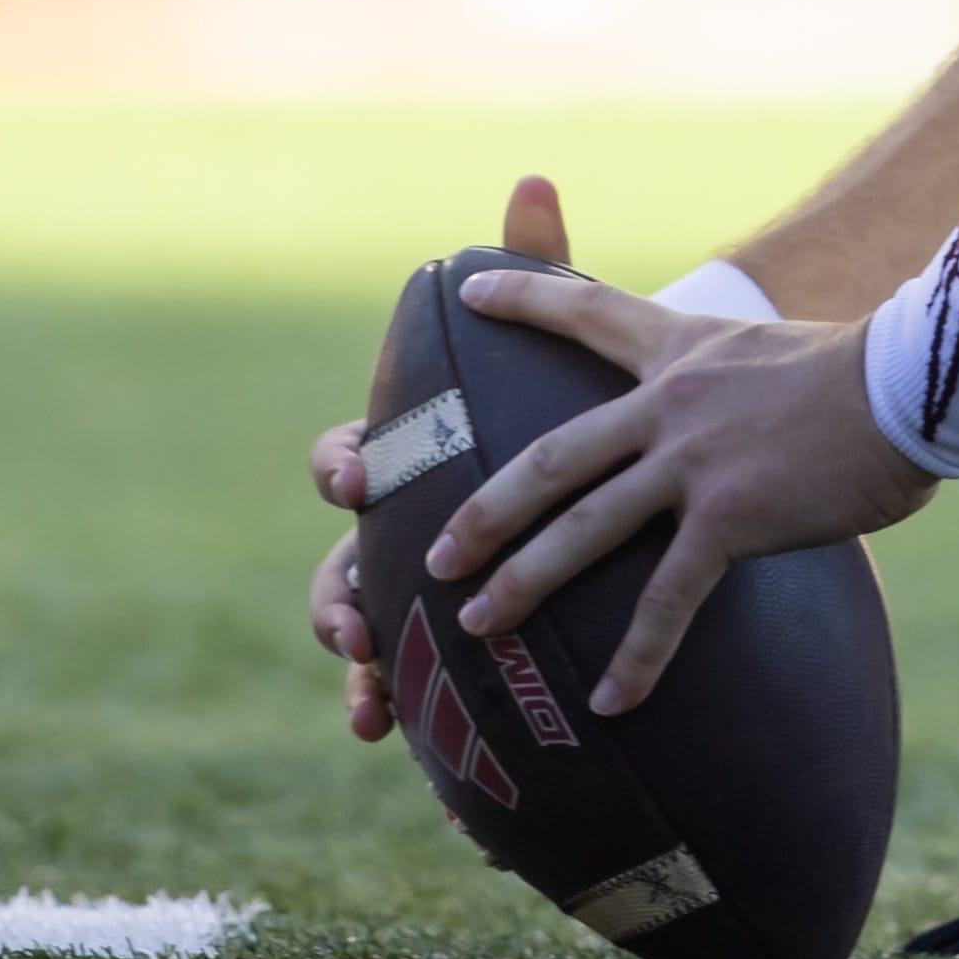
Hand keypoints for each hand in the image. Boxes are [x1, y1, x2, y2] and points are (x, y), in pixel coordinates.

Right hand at [311, 180, 573, 742]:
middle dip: (336, 604)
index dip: (343, 470)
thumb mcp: (563, 331)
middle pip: (340, 570)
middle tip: (353, 630)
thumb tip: (536, 181)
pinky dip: (422, 739)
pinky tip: (432, 778)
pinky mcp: (460, 651)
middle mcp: (398, 534)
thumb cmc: (575, 398)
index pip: (349, 460)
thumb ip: (542, 266)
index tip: (358, 483)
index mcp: (407, 458)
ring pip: (371, 647)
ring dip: (363, 683)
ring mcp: (421, 596)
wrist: (623, 467)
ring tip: (372, 715)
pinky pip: (429, 705)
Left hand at [422, 267, 935, 710]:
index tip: (465, 288)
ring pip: (583, 526)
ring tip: (477, 622)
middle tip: (436, 552)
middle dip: (485, 507)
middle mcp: (671, 400)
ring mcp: (694, 459)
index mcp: (683, 348)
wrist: (913, 380)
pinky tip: (610, 701)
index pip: (587, 309)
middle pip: (552, 456)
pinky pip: (668, 596)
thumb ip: (745, 382)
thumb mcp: (785, 350)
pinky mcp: (731, 515)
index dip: (524, 296)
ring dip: (523, 578)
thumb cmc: (873, 371)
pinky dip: (636, 655)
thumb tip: (754, 416)